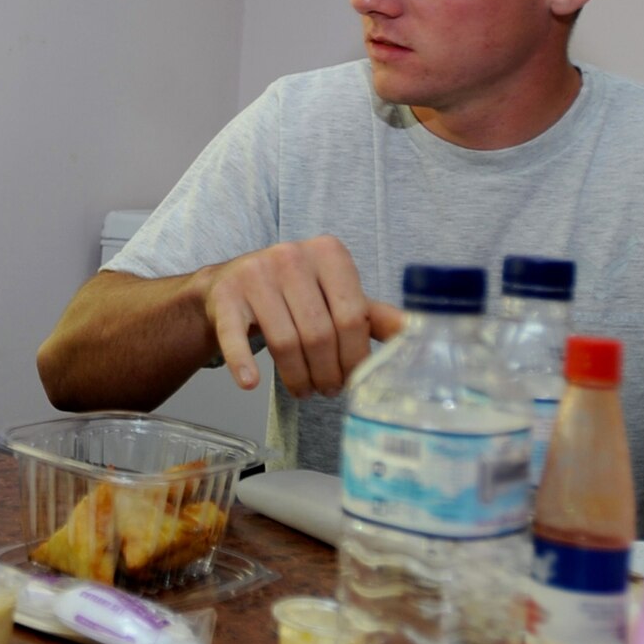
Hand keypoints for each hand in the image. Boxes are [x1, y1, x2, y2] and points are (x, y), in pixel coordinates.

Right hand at [198, 235, 403, 398]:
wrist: (230, 283)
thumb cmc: (293, 293)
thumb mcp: (335, 295)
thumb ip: (373, 314)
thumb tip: (418, 333)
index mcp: (329, 253)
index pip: (354, 315)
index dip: (356, 356)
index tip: (353, 379)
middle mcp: (292, 256)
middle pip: (320, 333)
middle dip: (328, 372)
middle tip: (328, 390)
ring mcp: (255, 274)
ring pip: (285, 341)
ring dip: (297, 377)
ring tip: (304, 390)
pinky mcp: (225, 295)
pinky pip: (236, 336)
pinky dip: (243, 362)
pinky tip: (250, 383)